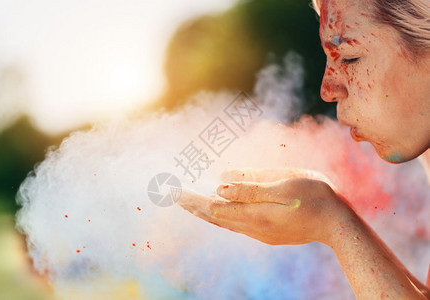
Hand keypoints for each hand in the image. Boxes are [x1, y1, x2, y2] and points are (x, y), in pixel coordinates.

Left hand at [177, 168, 349, 244]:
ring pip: (224, 222)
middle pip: (214, 216)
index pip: (213, 206)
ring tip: (189, 202)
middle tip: (174, 194)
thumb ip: (251, 187)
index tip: (174, 190)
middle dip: (193, 204)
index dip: (193, 198)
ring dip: (205, 211)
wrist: (338, 223)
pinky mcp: (268, 233)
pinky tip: (218, 211)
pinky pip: (235, 224)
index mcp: (255, 213)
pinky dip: (220, 216)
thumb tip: (219, 186)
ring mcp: (260, 232)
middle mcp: (253, 226)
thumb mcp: (284, 185)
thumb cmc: (315, 196)